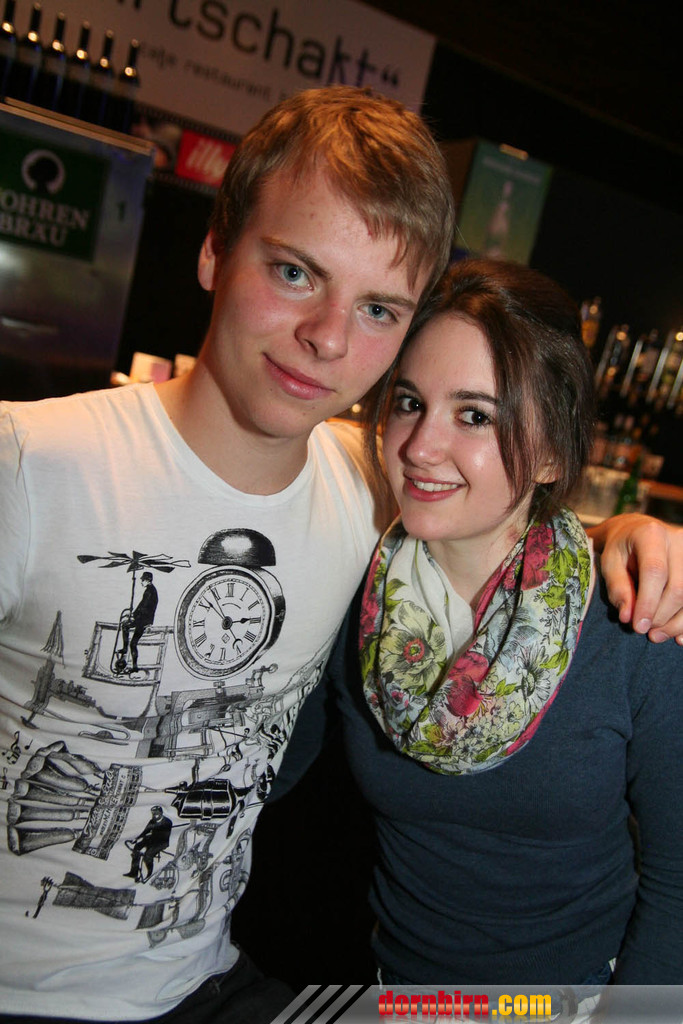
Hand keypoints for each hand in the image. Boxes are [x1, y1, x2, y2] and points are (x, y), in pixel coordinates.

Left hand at [589, 513, 682, 642]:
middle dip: (661, 615)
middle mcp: (678, 539)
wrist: (637, 531)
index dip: (648, 602)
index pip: (655, 572)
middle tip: (645, 631)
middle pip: (678, 587)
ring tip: (656, 635)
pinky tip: (678, 636)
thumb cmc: (621, 549)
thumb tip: (628, 617)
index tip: (638, 626)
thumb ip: (618, 588)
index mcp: (651, 534)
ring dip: (676, 622)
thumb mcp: (610, 563)